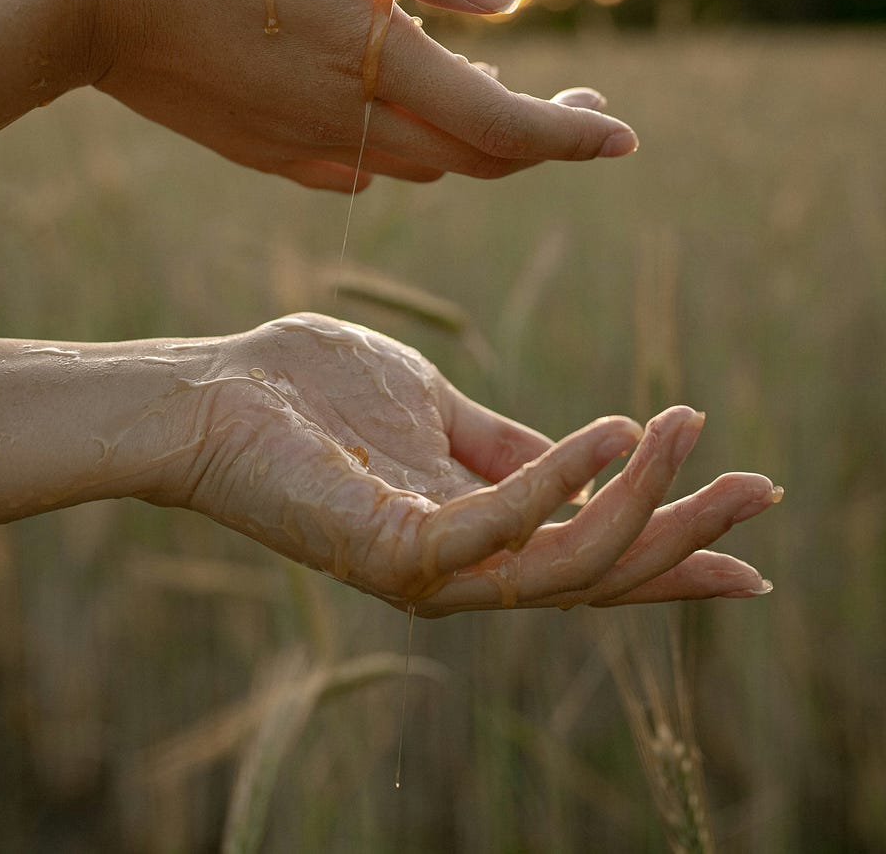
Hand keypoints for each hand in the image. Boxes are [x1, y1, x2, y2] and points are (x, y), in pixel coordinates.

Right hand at [75, 0, 637, 190]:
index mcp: (370, 62)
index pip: (501, 125)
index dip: (570, 137)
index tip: (624, 137)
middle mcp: (346, 121)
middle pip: (471, 156)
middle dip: (539, 138)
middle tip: (584, 107)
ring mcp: (302, 144)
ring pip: (421, 163)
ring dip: (478, 139)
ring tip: (506, 93)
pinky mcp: (266, 148)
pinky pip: (364, 163)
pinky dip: (414, 141)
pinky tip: (411, 102)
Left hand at [149, 314, 779, 615]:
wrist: (212, 392)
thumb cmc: (312, 394)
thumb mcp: (436, 409)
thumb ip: (505, 445)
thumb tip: (591, 450)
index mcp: (474, 535)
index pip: (592, 555)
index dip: (675, 551)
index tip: (750, 529)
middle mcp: (460, 570)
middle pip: (599, 577)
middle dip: (685, 536)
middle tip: (756, 486)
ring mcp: (426, 569)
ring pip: (566, 568)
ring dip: (640, 503)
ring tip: (679, 429)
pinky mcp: (390, 549)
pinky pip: (498, 527)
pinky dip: (565, 481)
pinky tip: (613, 431)